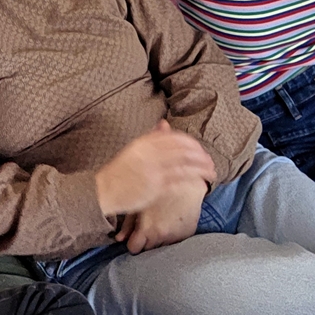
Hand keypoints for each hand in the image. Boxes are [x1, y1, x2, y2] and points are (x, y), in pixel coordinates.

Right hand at [95, 120, 214, 218]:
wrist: (103, 190)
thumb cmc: (119, 171)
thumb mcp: (133, 149)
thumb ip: (150, 137)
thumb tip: (164, 123)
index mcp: (144, 142)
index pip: (175, 137)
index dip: (192, 143)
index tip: (200, 150)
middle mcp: (149, 154)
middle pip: (183, 150)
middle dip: (200, 156)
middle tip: (210, 162)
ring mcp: (152, 170)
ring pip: (184, 165)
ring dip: (201, 168)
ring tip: (211, 172)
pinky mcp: (154, 186)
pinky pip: (178, 180)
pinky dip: (192, 180)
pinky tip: (200, 182)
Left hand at [117, 177, 205, 253]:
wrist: (186, 179)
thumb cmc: (158, 187)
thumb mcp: (138, 203)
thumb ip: (127, 224)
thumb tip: (119, 239)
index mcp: (147, 230)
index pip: (134, 248)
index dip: (133, 242)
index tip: (135, 236)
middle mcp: (162, 237)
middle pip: (148, 248)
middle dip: (146, 240)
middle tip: (148, 226)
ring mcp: (177, 236)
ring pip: (162, 246)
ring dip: (159, 238)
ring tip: (161, 221)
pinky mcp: (188, 233)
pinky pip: (176, 240)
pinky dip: (172, 234)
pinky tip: (171, 221)